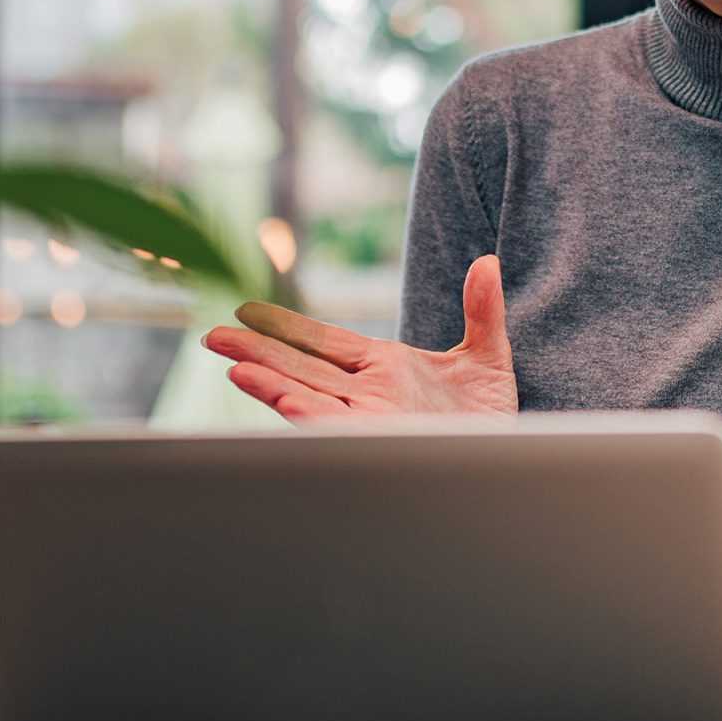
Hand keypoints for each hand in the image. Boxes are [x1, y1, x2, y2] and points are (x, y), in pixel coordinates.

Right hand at [202, 255, 518, 418]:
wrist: (509, 458)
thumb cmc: (492, 416)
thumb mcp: (488, 356)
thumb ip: (482, 309)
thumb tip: (488, 262)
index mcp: (386, 367)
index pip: (325, 342)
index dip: (287, 328)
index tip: (249, 313)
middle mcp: (370, 392)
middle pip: (302, 366)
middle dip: (257, 353)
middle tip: (212, 337)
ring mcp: (371, 417)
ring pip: (309, 394)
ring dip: (270, 382)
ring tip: (231, 366)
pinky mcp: (381, 440)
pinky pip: (336, 425)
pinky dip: (307, 412)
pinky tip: (282, 399)